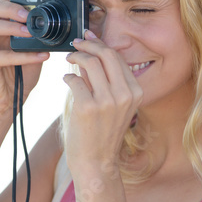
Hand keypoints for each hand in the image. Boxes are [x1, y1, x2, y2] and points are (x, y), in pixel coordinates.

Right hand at [0, 0, 50, 125]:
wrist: (5, 103)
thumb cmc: (18, 76)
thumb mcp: (34, 49)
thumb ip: (40, 35)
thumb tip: (63, 21)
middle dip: (12, 6)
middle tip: (29, 14)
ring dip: (13, 27)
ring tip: (31, 32)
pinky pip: (2, 55)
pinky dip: (23, 55)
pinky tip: (41, 57)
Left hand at [62, 29, 142, 178]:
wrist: (96, 162)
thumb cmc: (101, 133)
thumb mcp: (113, 105)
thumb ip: (104, 80)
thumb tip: (90, 53)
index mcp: (135, 92)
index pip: (118, 58)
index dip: (100, 44)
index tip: (88, 39)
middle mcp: (125, 94)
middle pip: (106, 54)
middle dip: (88, 44)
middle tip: (76, 44)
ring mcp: (107, 101)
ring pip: (89, 63)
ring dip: (75, 57)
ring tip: (68, 59)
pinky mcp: (87, 107)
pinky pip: (74, 80)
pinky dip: (67, 77)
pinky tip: (66, 79)